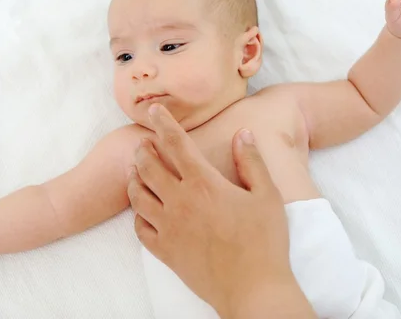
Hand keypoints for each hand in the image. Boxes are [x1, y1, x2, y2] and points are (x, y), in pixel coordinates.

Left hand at [128, 104, 313, 318]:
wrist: (253, 289)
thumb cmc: (264, 241)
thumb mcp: (267, 195)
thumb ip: (251, 161)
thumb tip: (242, 133)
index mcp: (204, 183)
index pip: (176, 143)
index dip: (163, 123)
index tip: (153, 110)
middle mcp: (180, 201)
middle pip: (148, 166)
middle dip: (143, 149)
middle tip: (143, 142)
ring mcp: (169, 227)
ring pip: (137, 196)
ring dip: (133, 178)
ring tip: (134, 169)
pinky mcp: (165, 251)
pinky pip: (140, 229)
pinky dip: (137, 215)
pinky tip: (142, 210)